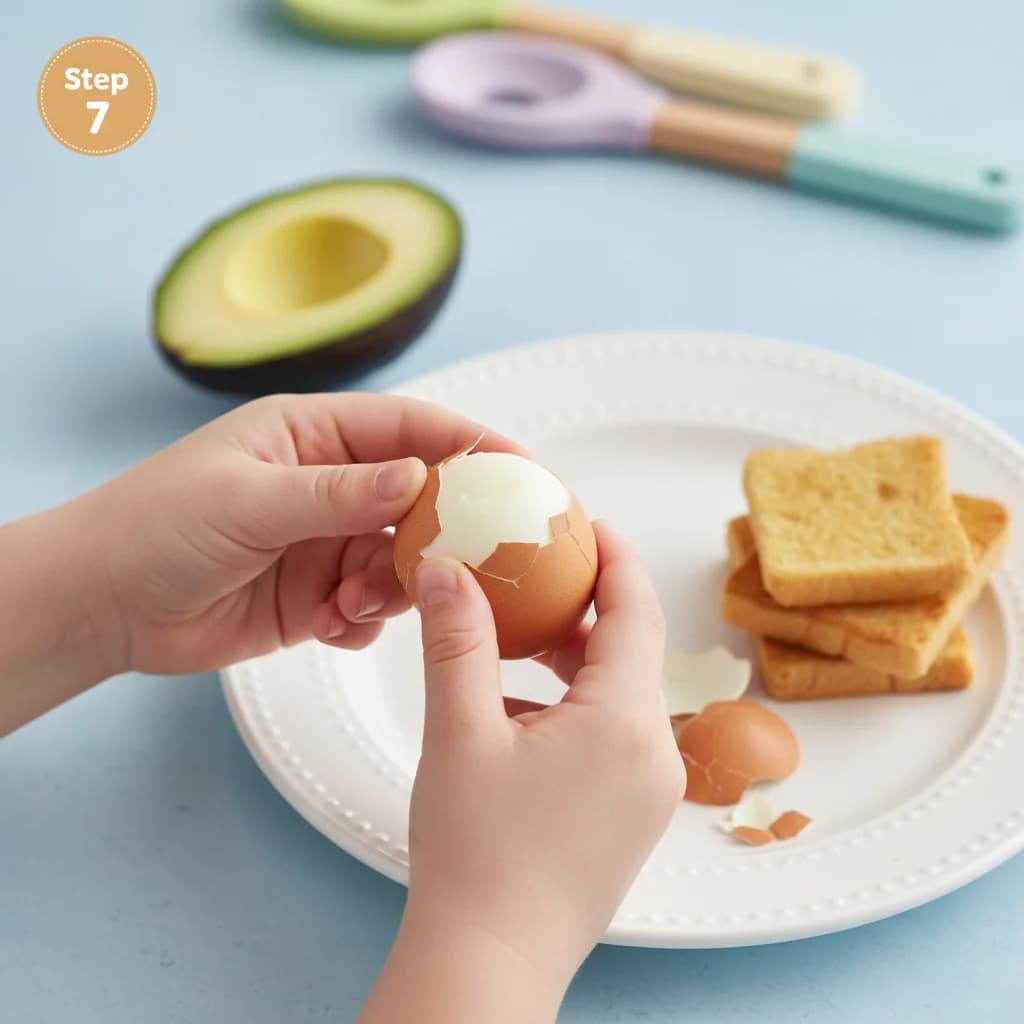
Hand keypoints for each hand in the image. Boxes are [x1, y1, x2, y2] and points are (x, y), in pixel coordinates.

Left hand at [81, 392, 518, 676]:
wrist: (103, 604)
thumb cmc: (157, 525)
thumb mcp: (248, 499)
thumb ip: (337, 493)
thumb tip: (420, 478)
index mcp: (313, 435)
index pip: (409, 429)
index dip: (468, 444)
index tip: (522, 468)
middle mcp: (329, 486)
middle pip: (418, 501)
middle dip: (440, 533)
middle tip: (466, 563)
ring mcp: (326, 543)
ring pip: (400, 561)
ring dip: (394, 587)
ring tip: (357, 603)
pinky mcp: (318, 597)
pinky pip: (371, 609)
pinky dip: (364, 622)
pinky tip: (332, 628)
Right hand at [359, 524, 684, 1023]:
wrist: (488, 962)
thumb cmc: (475, 857)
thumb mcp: (458, 732)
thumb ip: (456, 640)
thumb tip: (447, 570)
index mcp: (624, 723)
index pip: (635, 611)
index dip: (615, 558)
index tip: (589, 523)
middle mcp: (655, 755)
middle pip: (631, 652)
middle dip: (585, 609)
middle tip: (537, 576)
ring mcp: (649, 793)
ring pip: (620, 697)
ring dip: (574, 663)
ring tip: (516, 645)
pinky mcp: (631, 819)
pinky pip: (614, 738)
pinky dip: (575, 710)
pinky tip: (516, 720)